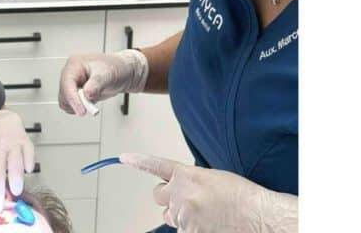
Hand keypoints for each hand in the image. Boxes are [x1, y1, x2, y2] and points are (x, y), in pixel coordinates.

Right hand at [58, 50, 148, 115]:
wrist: (121, 72)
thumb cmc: (114, 68)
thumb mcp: (108, 74)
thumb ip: (96, 84)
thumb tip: (86, 95)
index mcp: (75, 64)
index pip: (67, 83)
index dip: (73, 98)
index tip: (81, 110)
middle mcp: (70, 73)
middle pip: (64, 94)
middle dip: (76, 103)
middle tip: (91, 107)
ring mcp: (72, 83)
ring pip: (65, 101)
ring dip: (76, 106)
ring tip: (93, 102)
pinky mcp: (75, 92)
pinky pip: (70, 105)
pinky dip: (78, 107)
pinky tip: (90, 102)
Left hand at [120, 153, 297, 232]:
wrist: (258, 217)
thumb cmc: (242, 196)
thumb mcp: (213, 178)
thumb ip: (190, 181)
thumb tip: (181, 190)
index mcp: (187, 175)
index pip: (156, 166)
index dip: (138, 161)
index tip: (124, 157)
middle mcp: (181, 194)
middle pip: (159, 196)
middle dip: (168, 198)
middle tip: (185, 201)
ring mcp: (184, 216)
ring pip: (170, 217)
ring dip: (181, 216)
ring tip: (205, 215)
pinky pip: (182, 231)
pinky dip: (192, 229)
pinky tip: (209, 225)